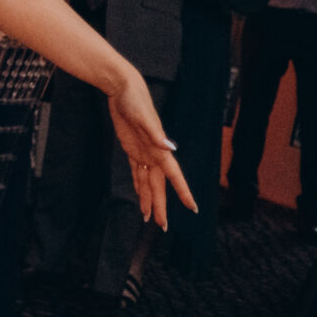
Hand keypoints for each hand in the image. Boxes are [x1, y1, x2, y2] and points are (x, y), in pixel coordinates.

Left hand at [106, 68, 197, 229]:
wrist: (123, 88)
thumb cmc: (134, 100)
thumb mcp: (142, 116)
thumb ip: (156, 133)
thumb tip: (171, 147)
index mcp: (160, 149)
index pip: (174, 176)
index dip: (183, 192)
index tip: (193, 208)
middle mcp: (154, 154)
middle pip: (159, 186)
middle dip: (161, 206)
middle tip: (163, 227)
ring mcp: (143, 152)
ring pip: (148, 182)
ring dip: (149, 199)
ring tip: (150, 219)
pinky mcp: (131, 148)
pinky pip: (136, 172)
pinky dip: (138, 185)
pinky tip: (140, 196)